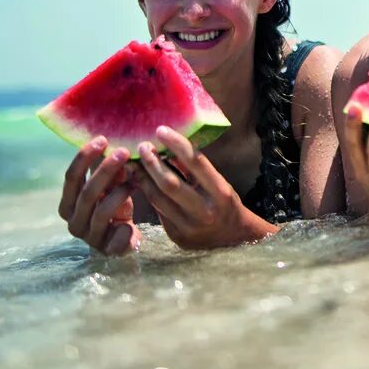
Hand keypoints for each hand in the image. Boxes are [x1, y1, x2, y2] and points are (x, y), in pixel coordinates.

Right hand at [59, 136, 140, 255]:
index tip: (102, 139)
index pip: (71, 178)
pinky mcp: (105, 250)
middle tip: (124, 152)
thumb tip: (114, 140)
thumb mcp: (110, 186)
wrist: (122, 239)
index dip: (84, 158)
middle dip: (106, 171)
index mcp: (68, 203)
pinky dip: (124, 229)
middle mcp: (73, 220)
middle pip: (87, 193)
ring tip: (136, 180)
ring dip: (120, 193)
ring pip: (101, 212)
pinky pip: (114, 237)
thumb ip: (108, 169)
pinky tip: (130, 224)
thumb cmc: (113, 206)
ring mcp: (88, 236)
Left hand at [134, 127, 275, 248]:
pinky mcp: (176, 236)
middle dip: (152, 163)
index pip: (195, 162)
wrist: (234, 238)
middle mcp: (205, 211)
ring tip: (135, 163)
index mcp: (220, 192)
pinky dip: (149, 194)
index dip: (176, 144)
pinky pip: (158, 211)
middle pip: (170, 183)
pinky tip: (141, 182)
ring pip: (158, 199)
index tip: (161, 130)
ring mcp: (189, 227)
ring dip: (143, 179)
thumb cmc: (226, 203)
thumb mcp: (218, 183)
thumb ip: (196, 170)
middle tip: (142, 147)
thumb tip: (169, 147)